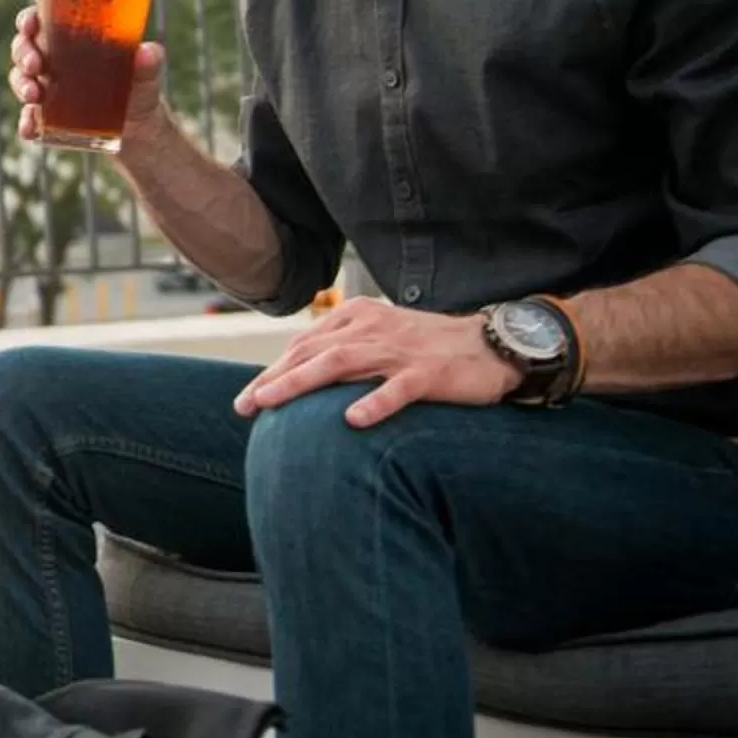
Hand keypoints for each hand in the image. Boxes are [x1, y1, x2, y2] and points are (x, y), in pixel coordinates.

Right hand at [8, 6, 167, 148]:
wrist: (141, 132)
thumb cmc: (141, 92)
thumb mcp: (147, 77)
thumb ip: (150, 64)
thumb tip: (148, 51)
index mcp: (73, 39)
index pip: (42, 21)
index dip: (29, 20)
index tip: (31, 25)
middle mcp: (55, 61)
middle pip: (24, 48)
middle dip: (23, 54)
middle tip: (35, 65)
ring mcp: (48, 90)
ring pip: (20, 79)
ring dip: (21, 85)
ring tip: (34, 96)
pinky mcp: (48, 118)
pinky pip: (28, 118)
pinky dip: (26, 123)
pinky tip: (30, 128)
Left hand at [232, 297, 521, 426]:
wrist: (492, 344)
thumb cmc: (430, 347)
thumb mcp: (381, 337)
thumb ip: (345, 349)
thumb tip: (301, 375)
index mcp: (358, 317)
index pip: (306, 344)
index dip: (274, 369)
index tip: (249, 397)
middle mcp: (373, 329)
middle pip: (313, 353)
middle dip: (274, 379)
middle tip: (245, 405)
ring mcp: (400, 350)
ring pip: (341, 364)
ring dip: (301, 384)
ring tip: (271, 404)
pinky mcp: (429, 372)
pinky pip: (397, 389)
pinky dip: (374, 403)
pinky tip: (351, 420)